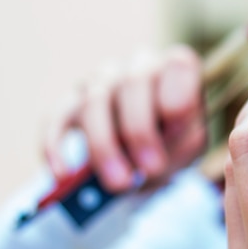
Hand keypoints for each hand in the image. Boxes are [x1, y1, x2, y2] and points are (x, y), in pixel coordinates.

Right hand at [43, 45, 206, 191]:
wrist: (150, 162)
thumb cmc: (176, 145)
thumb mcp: (192, 143)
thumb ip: (183, 135)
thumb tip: (160, 134)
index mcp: (176, 68)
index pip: (178, 66)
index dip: (177, 99)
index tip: (178, 130)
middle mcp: (138, 66)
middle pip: (132, 84)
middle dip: (140, 131)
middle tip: (151, 168)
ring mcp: (101, 82)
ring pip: (93, 102)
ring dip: (104, 147)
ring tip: (120, 182)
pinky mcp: (70, 105)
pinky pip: (55, 120)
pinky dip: (56, 148)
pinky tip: (64, 174)